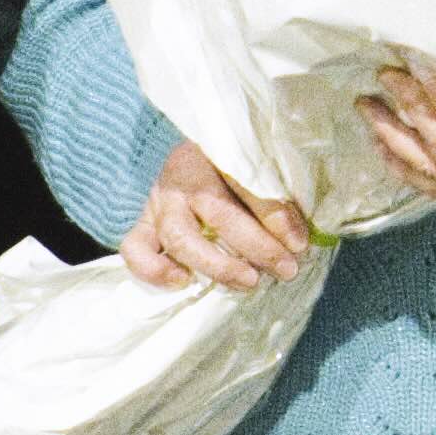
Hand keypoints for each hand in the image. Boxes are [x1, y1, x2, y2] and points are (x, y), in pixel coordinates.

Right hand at [122, 140, 316, 289]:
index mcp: (218, 153)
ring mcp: (159, 201)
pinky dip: (155, 270)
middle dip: (257, 247)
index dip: (276, 217)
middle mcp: (184, 176)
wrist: (183, 156)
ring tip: (249, 281)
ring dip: (218, 265)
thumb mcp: (254, 169)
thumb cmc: (231, 167)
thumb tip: (296, 239)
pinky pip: (135, 249)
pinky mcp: (141, 223)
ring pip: (181, 237)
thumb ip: (273, 196)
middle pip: (219, 213)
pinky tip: (184, 280)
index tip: (300, 243)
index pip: (249, 184)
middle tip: (286, 269)